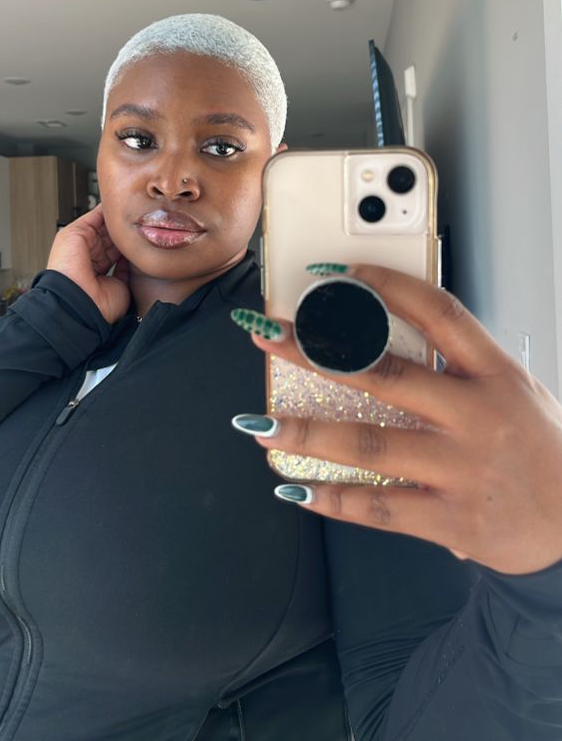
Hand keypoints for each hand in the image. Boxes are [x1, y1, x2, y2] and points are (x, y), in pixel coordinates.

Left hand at [47, 203, 129, 322]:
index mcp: (80, 249)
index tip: (123, 208)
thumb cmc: (67, 268)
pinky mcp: (121, 285)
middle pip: (113, 240)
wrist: (75, 298)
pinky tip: (138, 250)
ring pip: (123, 253)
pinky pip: (131, 270)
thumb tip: (107, 208)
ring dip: (129, 244)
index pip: (99, 229)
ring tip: (137, 232)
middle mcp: (94, 261)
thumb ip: (92, 219)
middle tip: (133, 219)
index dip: (110, 219)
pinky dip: (135, 261)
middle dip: (121, 230)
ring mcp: (108, 273)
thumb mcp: (73, 233)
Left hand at [235, 265, 561, 575]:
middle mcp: (477, 416)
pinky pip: (381, 509)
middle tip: (269, 337)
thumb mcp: (517, 390)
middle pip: (384, 374)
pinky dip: (334, 499)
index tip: (340, 275)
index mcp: (496, 374)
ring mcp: (462, 469)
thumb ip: (462, 366)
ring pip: (370, 445)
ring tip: (262, 427)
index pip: (438, 314)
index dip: (387, 288)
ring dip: (308, 435)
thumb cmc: (543, 450)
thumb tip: (390, 341)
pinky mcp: (452, 520)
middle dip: (317, 353)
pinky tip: (298, 489)